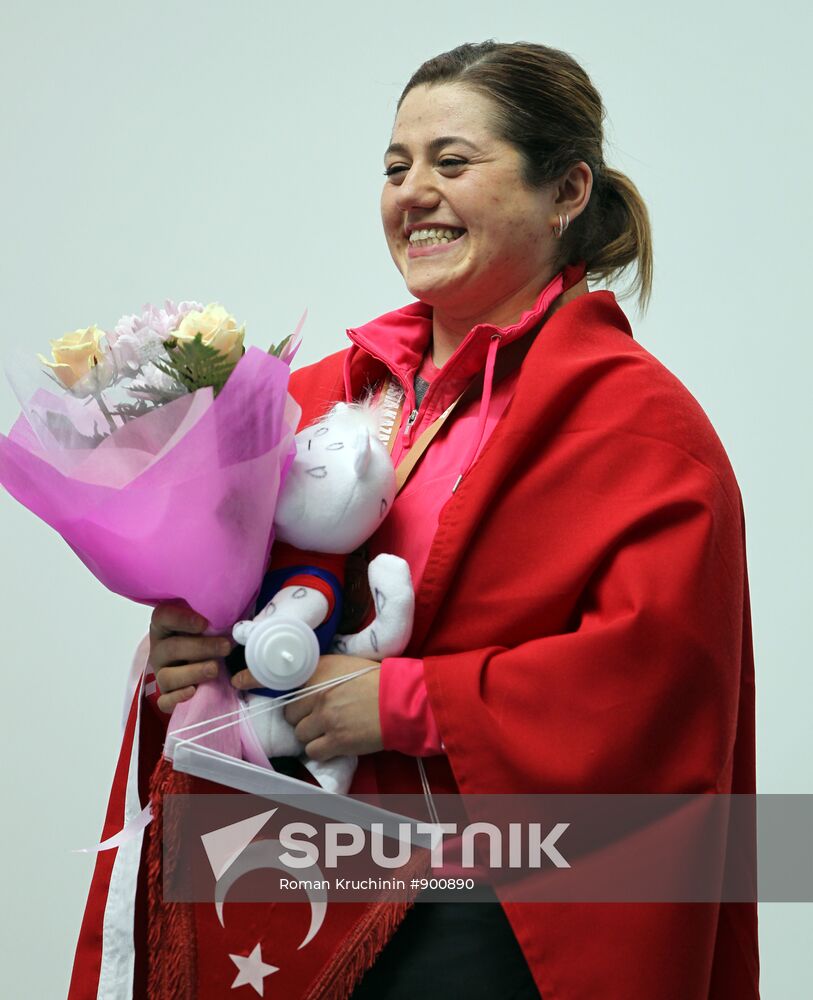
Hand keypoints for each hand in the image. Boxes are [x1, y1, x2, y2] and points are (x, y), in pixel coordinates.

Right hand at [148, 603, 234, 713]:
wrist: (204, 663)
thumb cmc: (207, 638)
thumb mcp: (210, 625)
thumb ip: (218, 620)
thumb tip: (240, 622)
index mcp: (165, 626)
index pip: (163, 617)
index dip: (181, 619)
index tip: (204, 623)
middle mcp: (160, 650)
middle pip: (170, 648)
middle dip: (200, 648)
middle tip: (225, 647)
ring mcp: (161, 673)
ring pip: (167, 676)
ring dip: (193, 672)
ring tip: (215, 669)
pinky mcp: (166, 695)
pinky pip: (164, 701)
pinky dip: (178, 697)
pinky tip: (194, 691)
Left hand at [234, 654, 382, 760]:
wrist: (400, 701)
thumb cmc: (376, 680)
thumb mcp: (344, 665)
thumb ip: (320, 673)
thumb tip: (301, 683)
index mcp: (319, 671)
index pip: (279, 673)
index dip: (255, 677)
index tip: (238, 680)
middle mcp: (317, 693)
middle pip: (290, 712)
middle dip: (301, 716)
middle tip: (319, 714)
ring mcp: (325, 718)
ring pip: (299, 733)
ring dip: (310, 733)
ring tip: (330, 728)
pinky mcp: (336, 740)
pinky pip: (313, 750)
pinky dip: (321, 749)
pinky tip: (335, 742)